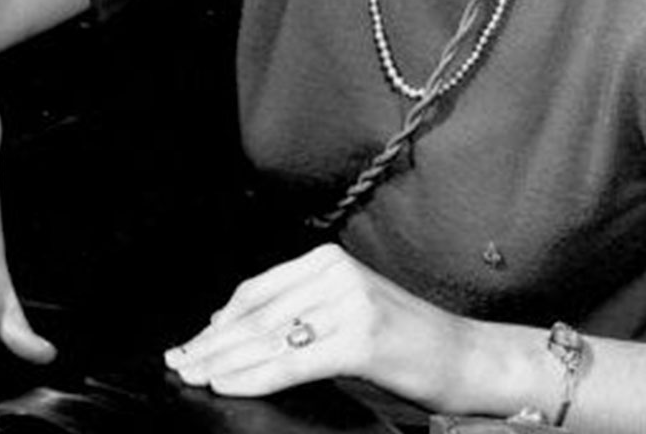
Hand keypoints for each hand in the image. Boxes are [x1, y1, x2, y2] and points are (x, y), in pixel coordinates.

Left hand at [163, 243, 468, 407]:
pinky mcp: (359, 340)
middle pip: (256, 315)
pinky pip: (291, 361)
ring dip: (222, 361)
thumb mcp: (347, 310)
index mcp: (328, 261)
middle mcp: (335, 274)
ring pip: (267, 339)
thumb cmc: (407, 341)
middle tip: (179, 363)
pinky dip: (253, 376)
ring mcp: (349, 304)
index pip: (256, 292)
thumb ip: (299, 309)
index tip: (191, 342)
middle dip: (212, 343)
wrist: (467, 357)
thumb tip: (232, 326)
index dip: (218, 321)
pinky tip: (226, 384)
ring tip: (193, 376)